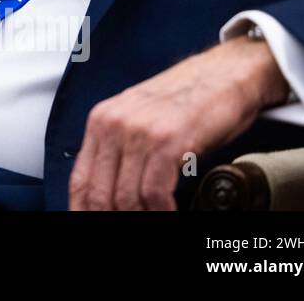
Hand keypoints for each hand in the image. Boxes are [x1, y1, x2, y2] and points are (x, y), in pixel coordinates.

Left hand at [69, 35, 291, 209]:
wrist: (224, 74)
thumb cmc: (186, 100)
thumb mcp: (139, 119)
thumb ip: (119, 149)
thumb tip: (109, 191)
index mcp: (101, 120)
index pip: (80, 180)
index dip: (83, 209)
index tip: (89, 223)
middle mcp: (114, 124)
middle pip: (100, 193)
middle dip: (114, 218)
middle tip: (126, 228)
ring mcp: (140, 131)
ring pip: (126, 197)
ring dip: (140, 217)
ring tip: (153, 221)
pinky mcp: (168, 140)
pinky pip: (155, 191)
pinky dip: (161, 211)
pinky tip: (169, 214)